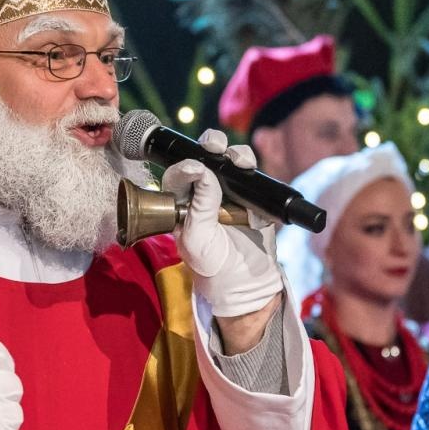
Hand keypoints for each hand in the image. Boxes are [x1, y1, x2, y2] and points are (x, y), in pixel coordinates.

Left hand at [159, 130, 282, 319]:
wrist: (245, 284)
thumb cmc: (213, 265)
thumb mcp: (199, 239)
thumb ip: (200, 206)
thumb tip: (205, 171)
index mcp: (181, 204)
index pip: (177, 175)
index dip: (185, 167)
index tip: (196, 169)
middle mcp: (202, 193)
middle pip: (203, 157)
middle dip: (209, 145)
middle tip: (215, 146)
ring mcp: (228, 192)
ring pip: (229, 160)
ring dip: (233, 153)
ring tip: (239, 160)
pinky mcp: (251, 196)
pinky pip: (250, 174)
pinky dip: (250, 165)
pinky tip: (249, 169)